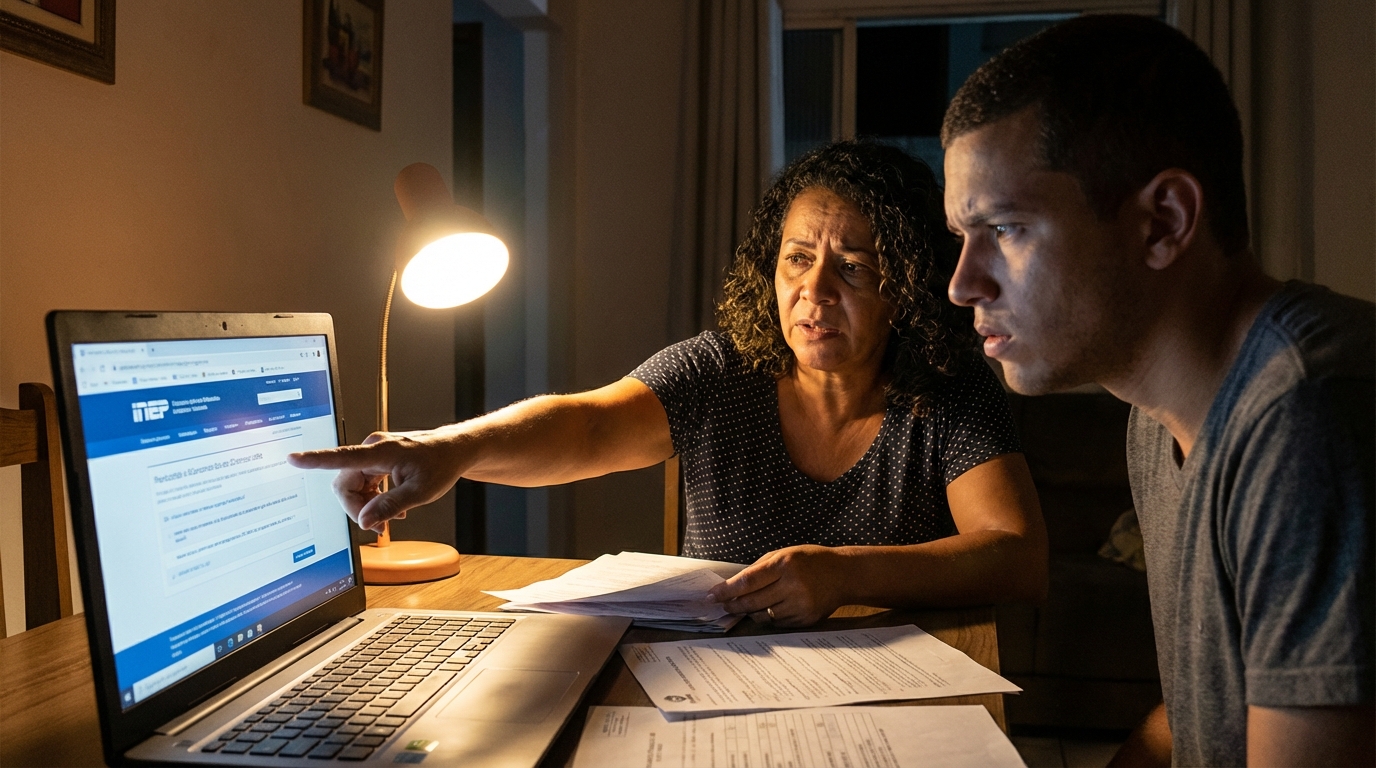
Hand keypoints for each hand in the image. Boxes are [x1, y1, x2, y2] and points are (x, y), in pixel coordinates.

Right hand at [287, 430, 464, 531]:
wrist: (455, 450)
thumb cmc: (442, 464)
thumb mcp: (420, 492)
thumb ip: (390, 506)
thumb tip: (365, 521)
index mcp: (381, 451)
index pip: (342, 457)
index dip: (314, 460)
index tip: (293, 458)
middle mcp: (373, 449)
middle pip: (345, 483)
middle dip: (358, 508)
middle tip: (381, 526)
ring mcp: (374, 454)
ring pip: (353, 486)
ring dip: (367, 506)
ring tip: (391, 519)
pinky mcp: (377, 461)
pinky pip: (363, 484)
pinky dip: (373, 499)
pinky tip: (391, 509)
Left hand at [707, 545, 847, 626]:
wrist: (844, 574)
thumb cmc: (810, 560)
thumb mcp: (785, 554)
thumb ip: (759, 568)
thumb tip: (733, 585)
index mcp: (784, 564)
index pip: (747, 581)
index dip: (726, 590)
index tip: (711, 596)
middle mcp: (793, 585)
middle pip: (752, 601)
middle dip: (733, 605)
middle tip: (722, 605)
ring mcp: (800, 605)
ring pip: (763, 615)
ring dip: (750, 612)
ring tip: (745, 606)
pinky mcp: (806, 619)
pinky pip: (777, 623)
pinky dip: (769, 617)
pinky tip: (769, 609)